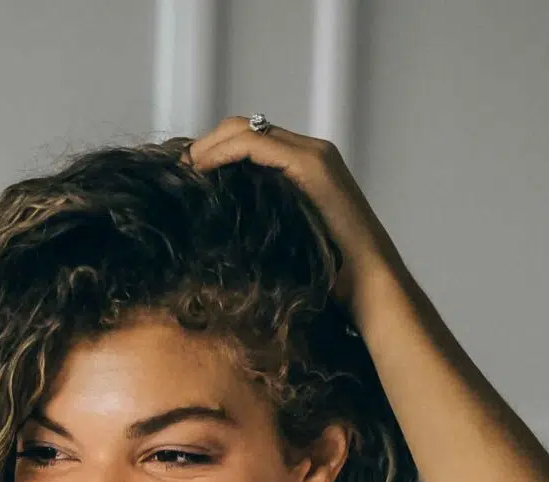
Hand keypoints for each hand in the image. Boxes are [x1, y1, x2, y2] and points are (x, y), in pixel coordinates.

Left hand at [183, 117, 399, 310]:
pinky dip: (223, 151)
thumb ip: (266, 224)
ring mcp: (313, 156)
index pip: (251, 142)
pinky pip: (255, 145)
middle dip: (207, 144)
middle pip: (245, 128)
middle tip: (178, 169)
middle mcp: (311, 152)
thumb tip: (225, 233)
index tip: (186, 175)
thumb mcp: (288, 243)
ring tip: (183, 169)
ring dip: (209, 145)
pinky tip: (200, 169)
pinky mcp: (312, 166)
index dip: (215, 151)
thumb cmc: (332, 279)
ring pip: (247, 129)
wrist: (370, 287)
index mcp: (306, 167)